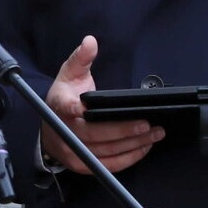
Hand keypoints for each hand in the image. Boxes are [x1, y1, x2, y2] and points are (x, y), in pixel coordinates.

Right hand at [43, 36, 161, 173]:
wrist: (51, 129)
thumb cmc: (65, 98)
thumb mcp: (69, 75)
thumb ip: (81, 58)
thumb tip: (91, 41)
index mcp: (59, 106)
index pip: (65, 108)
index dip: (75, 110)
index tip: (86, 108)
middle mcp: (64, 131)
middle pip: (93, 134)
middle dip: (122, 130)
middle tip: (147, 124)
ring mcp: (72, 151)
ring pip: (104, 151)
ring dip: (132, 144)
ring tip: (155, 134)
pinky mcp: (83, 165)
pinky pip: (108, 165)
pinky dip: (128, 158)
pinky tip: (144, 147)